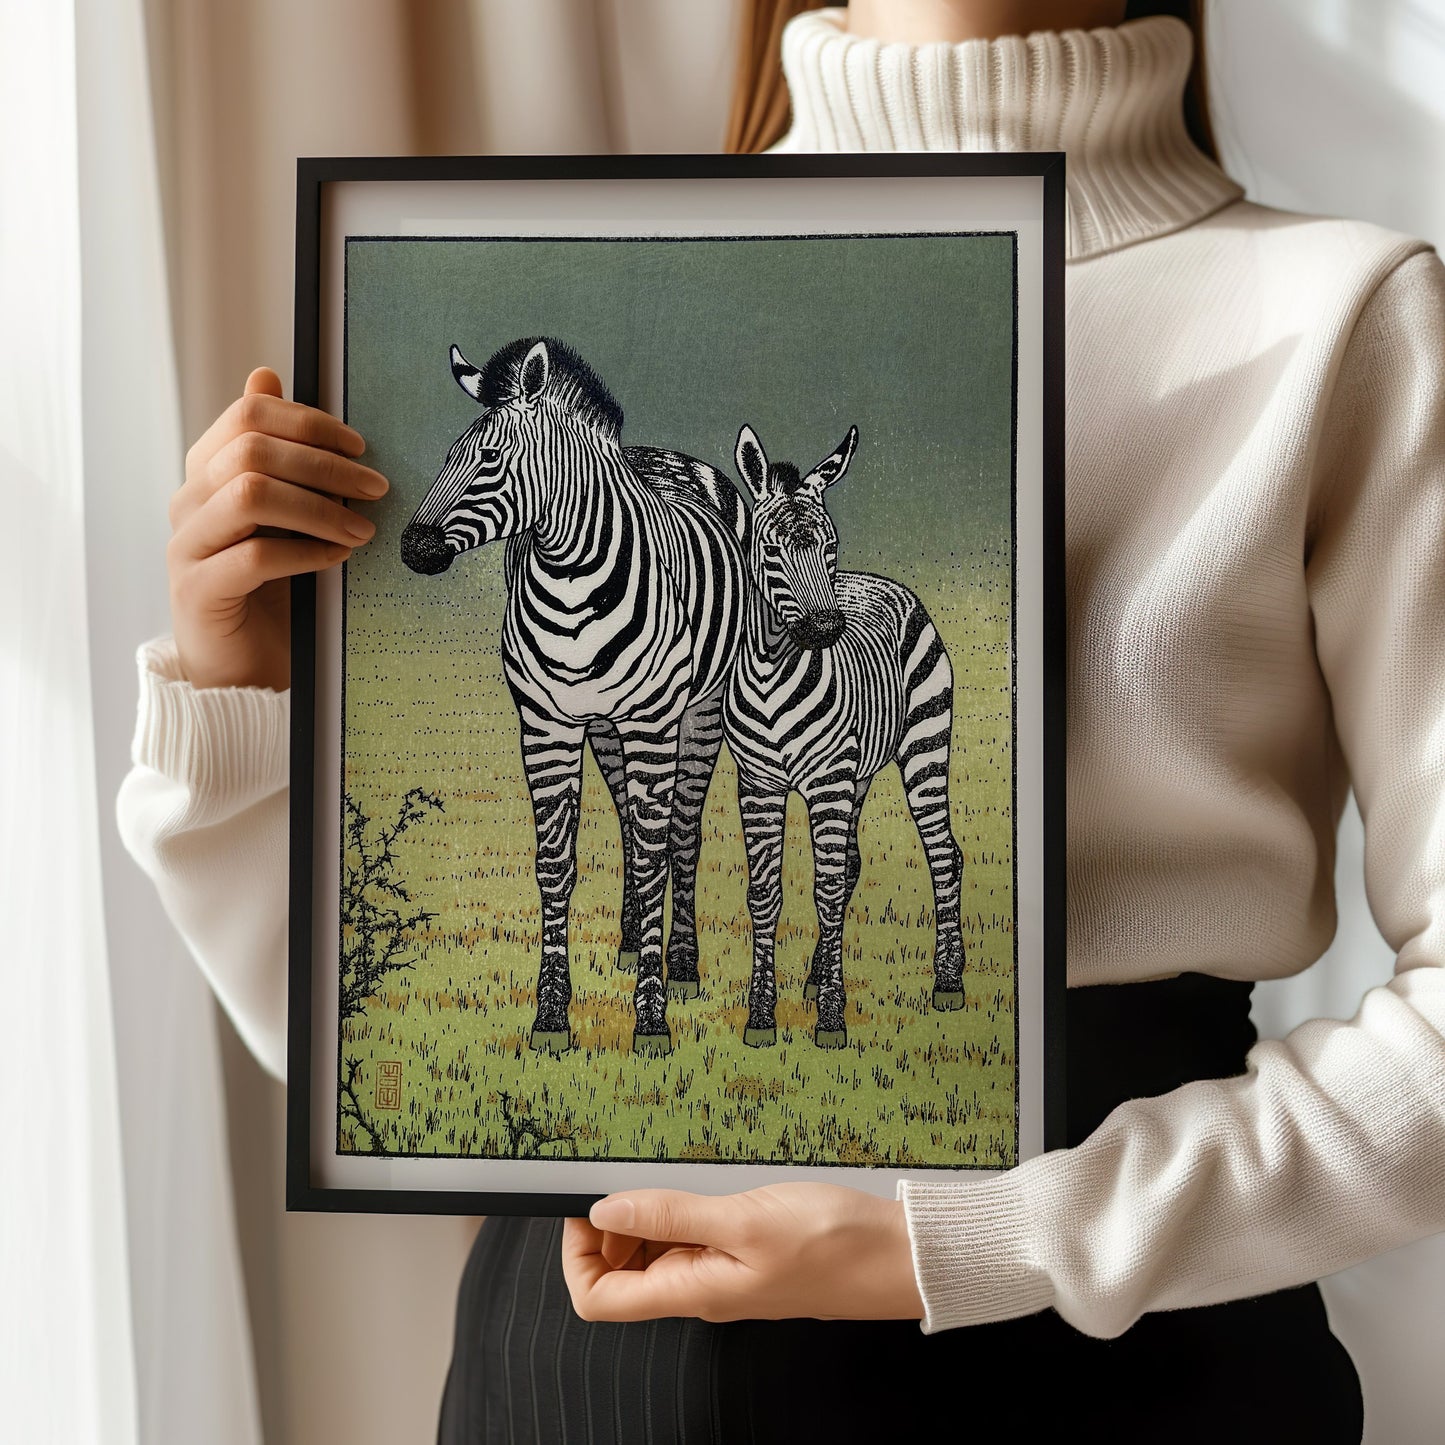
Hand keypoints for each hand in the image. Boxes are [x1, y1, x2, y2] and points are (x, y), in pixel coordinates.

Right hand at [167, 367, 388, 689]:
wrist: (243, 667)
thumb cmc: (273, 588)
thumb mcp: (285, 516)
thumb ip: (280, 457)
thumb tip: (267, 374)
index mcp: (208, 472)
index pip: (248, 415)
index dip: (308, 422)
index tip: (359, 446)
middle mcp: (189, 502)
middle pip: (251, 451)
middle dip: (324, 465)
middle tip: (375, 489)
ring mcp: (187, 545)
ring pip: (250, 496)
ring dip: (318, 508)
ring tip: (361, 530)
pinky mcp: (199, 591)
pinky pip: (254, 557)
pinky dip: (305, 553)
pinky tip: (336, 560)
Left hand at [561, 1183, 924, 1323]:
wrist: (899, 1257)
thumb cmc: (835, 1243)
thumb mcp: (743, 1219)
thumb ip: (671, 1215)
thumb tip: (603, 1212)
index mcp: (692, 1293)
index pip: (599, 1299)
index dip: (577, 1255)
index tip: (586, 1206)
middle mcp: (701, 1290)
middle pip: (621, 1274)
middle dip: (610, 1228)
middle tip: (629, 1180)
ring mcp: (724, 1274)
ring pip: (656, 1254)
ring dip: (648, 1215)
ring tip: (672, 1177)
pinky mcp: (746, 1255)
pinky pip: (694, 1240)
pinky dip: (684, 1210)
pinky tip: (704, 1183)